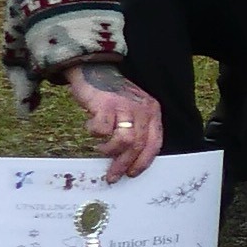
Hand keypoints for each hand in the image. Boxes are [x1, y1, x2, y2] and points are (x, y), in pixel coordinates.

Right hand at [64, 63, 163, 181]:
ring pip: (124, 140)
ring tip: (101, 149)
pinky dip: (95, 133)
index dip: (144, 161)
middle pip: (138, 145)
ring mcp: (124, 106)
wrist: (96, 71)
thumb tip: (129, 161)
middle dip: (124, 164)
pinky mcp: (106, 104)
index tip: (133, 173)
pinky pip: (102, 130)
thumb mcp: (133, 110)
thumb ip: (136, 130)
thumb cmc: (113, 96)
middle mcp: (141, 109)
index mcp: (152, 111)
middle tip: (113, 175)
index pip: (154, 142)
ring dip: (110, 151)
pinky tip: (91, 128)